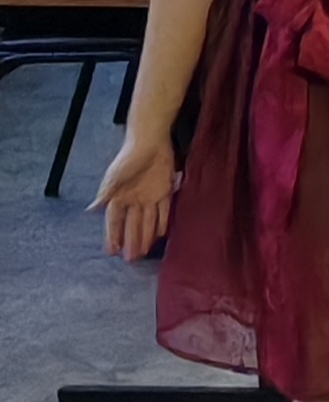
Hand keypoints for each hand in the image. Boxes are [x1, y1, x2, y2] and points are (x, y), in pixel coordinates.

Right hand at [93, 131, 176, 259]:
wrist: (150, 141)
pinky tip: (161, 236)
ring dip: (146, 236)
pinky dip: (162, 222)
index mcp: (117, 197)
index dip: (113, 236)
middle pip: (132, 225)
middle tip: (131, 259)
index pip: (114, 221)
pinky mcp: (163, 191)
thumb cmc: (128, 158)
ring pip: (147, 221)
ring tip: (144, 252)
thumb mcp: (114, 177)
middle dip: (131, 241)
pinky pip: (162, 211)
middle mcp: (132, 200)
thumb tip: (91, 211)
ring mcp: (148, 196)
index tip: (112, 252)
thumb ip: (105, 195)